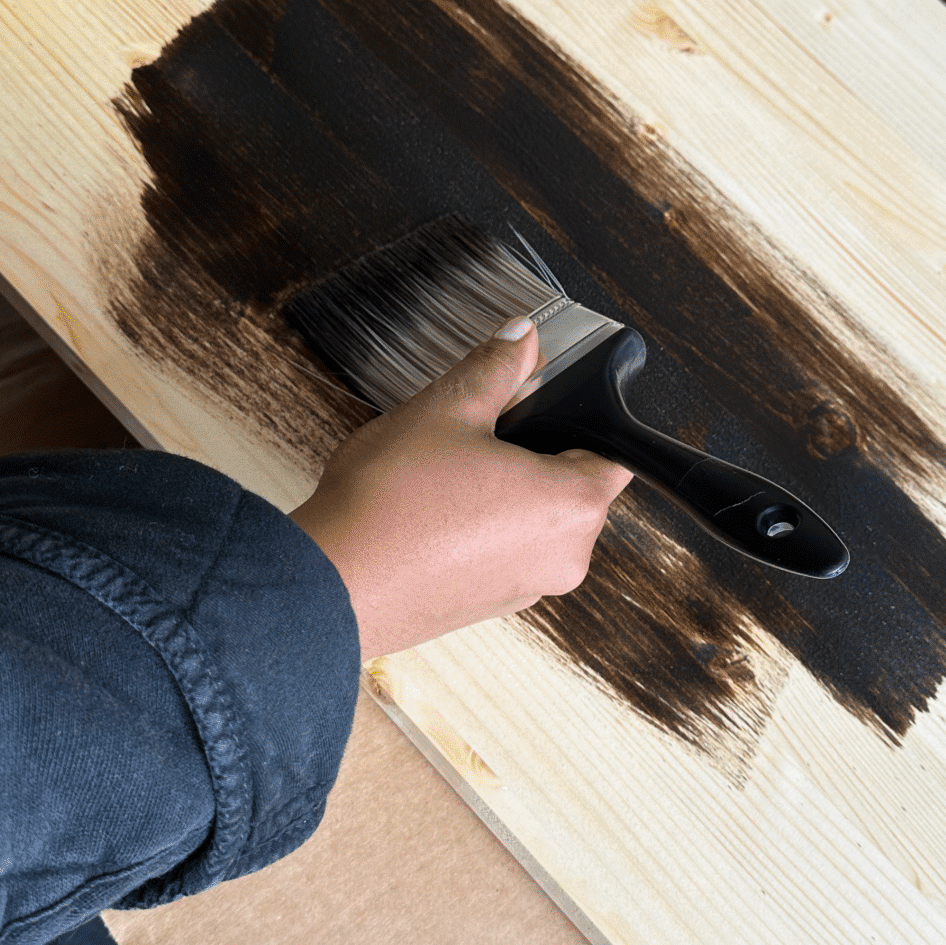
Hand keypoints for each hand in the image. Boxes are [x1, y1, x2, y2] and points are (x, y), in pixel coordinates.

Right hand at [293, 319, 632, 657]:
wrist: (331, 585)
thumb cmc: (390, 505)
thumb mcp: (446, 409)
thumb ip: (496, 367)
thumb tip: (523, 337)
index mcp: (573, 506)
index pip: (614, 453)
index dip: (578, 420)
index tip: (540, 405)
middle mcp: (564, 558)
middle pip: (574, 486)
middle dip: (533, 452)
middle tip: (477, 432)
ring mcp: (527, 588)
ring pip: (535, 520)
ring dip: (503, 490)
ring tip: (445, 471)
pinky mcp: (489, 607)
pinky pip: (504, 552)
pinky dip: (480, 527)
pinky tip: (432, 509)